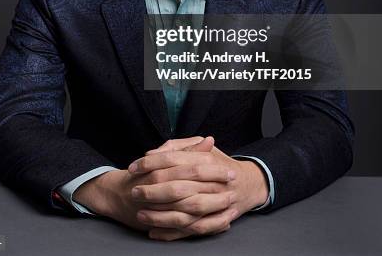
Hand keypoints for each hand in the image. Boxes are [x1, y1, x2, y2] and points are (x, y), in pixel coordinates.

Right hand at [72, 137, 234, 235]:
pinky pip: (187, 228)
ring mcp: (160, 206)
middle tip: (233, 187)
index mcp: (162, 167)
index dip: (212, 169)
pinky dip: (206, 226)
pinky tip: (222, 223)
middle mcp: (160, 185)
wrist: (117, 195)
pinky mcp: (162, 223)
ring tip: (231, 205)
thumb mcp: (166, 156)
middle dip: (215, 188)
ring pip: (190, 209)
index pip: (191, 166)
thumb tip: (209, 140)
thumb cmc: (145, 173)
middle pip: (192, 188)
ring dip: (213, 208)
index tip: (230, 170)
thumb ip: (187, 149)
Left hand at [129, 136, 268, 240]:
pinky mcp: (215, 221)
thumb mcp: (202, 148)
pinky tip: (154, 232)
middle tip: (134, 192)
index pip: (174, 159)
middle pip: (179, 188)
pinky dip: (172, 234)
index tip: (133, 167)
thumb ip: (178, 147)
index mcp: (206, 159)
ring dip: (160, 216)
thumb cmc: (219, 164)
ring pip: (185, 213)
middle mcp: (212, 181)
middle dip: (153, 191)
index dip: (151, 163)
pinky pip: (192, 230)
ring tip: (140, 215)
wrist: (247, 184)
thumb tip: (153, 153)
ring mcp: (215, 203)